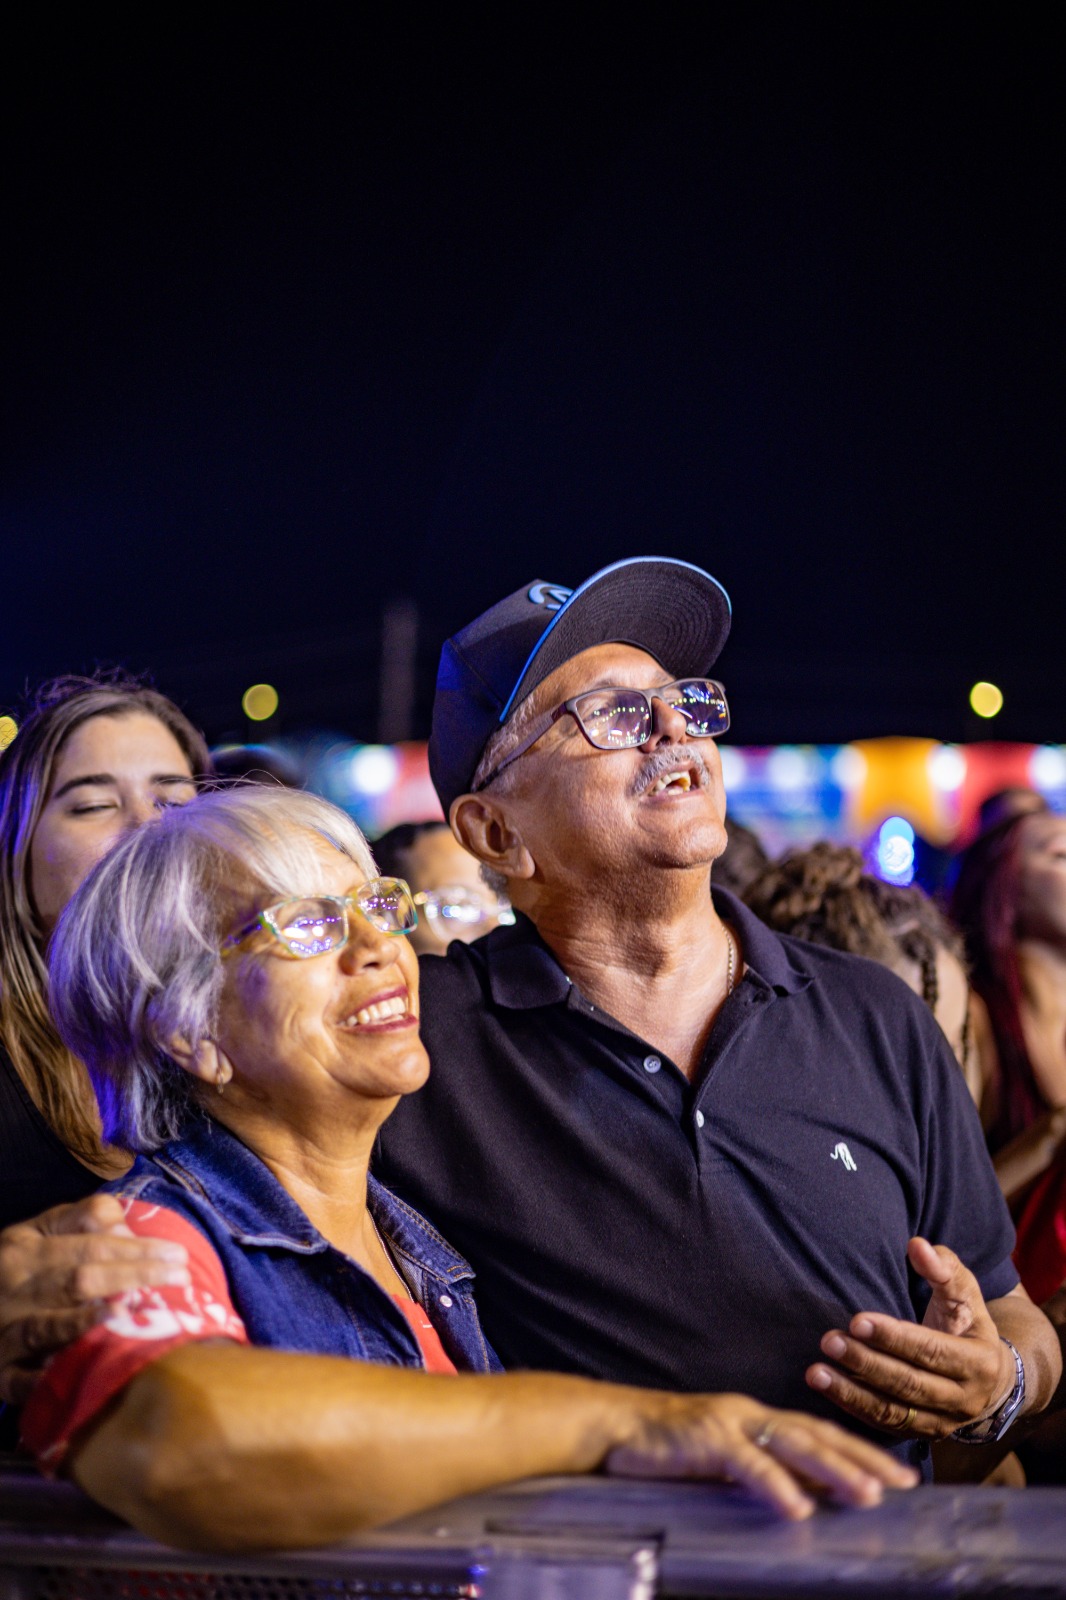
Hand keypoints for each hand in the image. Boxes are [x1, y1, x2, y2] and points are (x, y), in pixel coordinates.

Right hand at [0, 1194, 189, 1403]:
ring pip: (47, 1327)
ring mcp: (3, 1334)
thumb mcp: (39, 1231)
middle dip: (134, 1277)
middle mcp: (14, 1290)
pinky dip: (49, 1377)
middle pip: (79, 1281)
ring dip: (89, 1322)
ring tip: (131, 1311)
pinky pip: (22, 1381)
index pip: (91, 1245)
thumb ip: (83, 1218)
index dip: (137, 1249)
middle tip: (180, 1278)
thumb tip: (126, 1228)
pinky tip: (82, 1367)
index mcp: (27, 1250)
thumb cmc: (15, 1268)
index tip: (178, 1255)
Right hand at [606, 1392, 917, 1520]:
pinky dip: (776, 1485)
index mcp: (755, 1419)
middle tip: (904, 1480)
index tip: (897, 1472)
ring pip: (794, 1444)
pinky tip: (798, 1507)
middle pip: (818, 1434)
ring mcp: (730, 1421)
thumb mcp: (718, 1458)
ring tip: (869, 1495)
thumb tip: (802, 1495)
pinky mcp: (707, 1437)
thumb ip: (757, 1469)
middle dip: (864, 1457)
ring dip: (835, 1470)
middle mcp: (750, 1413)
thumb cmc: (661, 1447)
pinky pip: (748, 1463)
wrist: (611, 1425)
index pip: (818, 1433)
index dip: (859, 1451)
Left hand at [806, 1236, 1014, 1437]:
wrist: (991, 1380)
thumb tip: (917, 1245)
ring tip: (815, 1372)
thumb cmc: (969, 1325)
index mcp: (979, 1363)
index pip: (931, 1351)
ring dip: (851, 1392)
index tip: (857, 1320)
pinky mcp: (921, 1434)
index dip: (894, 1337)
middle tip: (829, 1341)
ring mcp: (942, 1423)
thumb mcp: (966, 1294)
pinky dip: (854, 1408)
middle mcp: (963, 1400)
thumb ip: (944, 1269)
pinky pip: (884, 1425)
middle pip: (908, 1384)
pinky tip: (827, 1389)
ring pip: (893, 1411)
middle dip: (866, 1363)